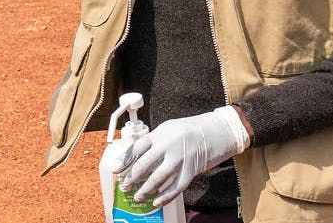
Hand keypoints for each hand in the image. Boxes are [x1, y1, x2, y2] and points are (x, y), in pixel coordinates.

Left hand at [115, 106, 249, 206]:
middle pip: (145, 164)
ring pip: (158, 178)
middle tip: (124, 186)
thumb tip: (136, 158)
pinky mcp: (192, 169)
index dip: (124, 160)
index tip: (115, 170)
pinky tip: (156, 202)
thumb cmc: (190, 129)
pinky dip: (165, 197)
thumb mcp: (168, 129)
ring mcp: (180, 158)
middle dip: (132, 177)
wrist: (218, 131)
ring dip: (146, 189)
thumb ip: (154, 142)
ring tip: (137, 196)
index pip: (137, 148)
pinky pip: (176, 187)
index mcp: (159, 133)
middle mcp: (168, 145)